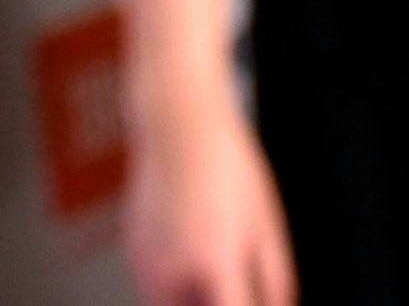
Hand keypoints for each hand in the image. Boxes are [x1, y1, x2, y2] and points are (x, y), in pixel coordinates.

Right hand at [124, 91, 295, 305]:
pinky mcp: (133, 246)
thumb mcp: (267, 226)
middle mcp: (171, 267)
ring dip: (193, 298)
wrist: (178, 122)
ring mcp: (145, 257)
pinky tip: (193, 244)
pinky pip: (156, 281)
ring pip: (170, 303)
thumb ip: (275, 281)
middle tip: (237, 284)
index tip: (257, 303)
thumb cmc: (228, 166)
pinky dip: (175, 279)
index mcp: (213, 263)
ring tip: (215, 264)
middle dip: (215, 303)